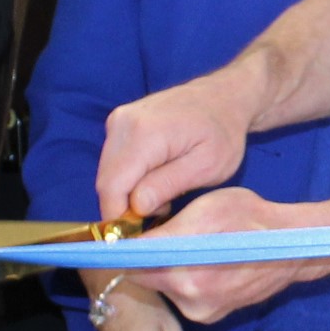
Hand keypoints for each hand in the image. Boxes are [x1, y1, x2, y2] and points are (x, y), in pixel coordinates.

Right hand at [96, 77, 255, 225]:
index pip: (112, 187)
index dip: (119, 217)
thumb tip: (135, 207)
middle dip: (125, 207)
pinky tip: (156, 179)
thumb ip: (168, 185)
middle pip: (106, 182)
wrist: (223, 97)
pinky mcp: (118, 124)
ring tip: (164, 194)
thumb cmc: (223, 132)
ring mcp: (118, 120)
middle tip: (162, 211)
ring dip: (128, 194)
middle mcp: (123, 123)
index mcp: (144, 133)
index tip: (141, 233)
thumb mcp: (207, 166)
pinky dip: (129, 179)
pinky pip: (113, 163)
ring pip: (108, 175)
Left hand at [130, 187, 317, 324]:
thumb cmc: (250, 219)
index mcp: (184, 273)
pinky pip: (184, 296)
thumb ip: (166, 229)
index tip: (124, 235)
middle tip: (160, 234)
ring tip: (191, 248)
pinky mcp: (211, 316)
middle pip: (148, 278)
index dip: (126, 248)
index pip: (133, 265)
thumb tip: (133, 238)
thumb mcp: (205, 210)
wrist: (292, 247)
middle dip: (149, 257)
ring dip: (168, 268)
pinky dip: (185, 279)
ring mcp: (201, 312)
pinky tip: (204, 263)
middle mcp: (189, 300)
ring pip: (166, 287)